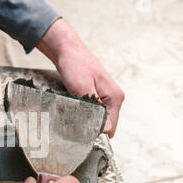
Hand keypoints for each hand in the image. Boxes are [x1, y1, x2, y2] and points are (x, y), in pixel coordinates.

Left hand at [37, 19, 124, 137]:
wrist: (67, 50)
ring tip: (70, 112)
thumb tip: (106, 131)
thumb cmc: (75, 66)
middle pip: (104, 124)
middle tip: (72, 120)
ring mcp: (107, 97)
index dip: (95, 132)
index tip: (79, 130)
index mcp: (115, 97)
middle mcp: (114, 98)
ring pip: (97, 118)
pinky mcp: (98, 95)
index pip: (110, 127)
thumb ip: (95, 109)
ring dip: (84, 119)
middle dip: (89, 126)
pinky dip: (82, 112)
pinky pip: (92, 111)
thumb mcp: (82, 88)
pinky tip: (72, 107)